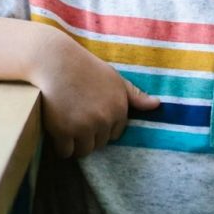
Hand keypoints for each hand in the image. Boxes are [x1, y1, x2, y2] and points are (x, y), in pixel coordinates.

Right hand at [29, 31, 159, 157]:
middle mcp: (104, 119)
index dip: (101, 126)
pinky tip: (57, 131)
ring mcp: (84, 126)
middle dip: (88, 135)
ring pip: (83, 151)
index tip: (89, 114)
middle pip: (99, 144)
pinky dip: (60, 146)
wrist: (55, 61)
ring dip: (74, 144)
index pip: (114, 134)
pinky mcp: (64, 131)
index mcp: (119, 108)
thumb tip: (157, 104)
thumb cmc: (85, 68)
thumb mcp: (114, 78)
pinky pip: (65, 152)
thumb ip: (135, 95)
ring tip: (66, 126)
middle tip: (75, 117)